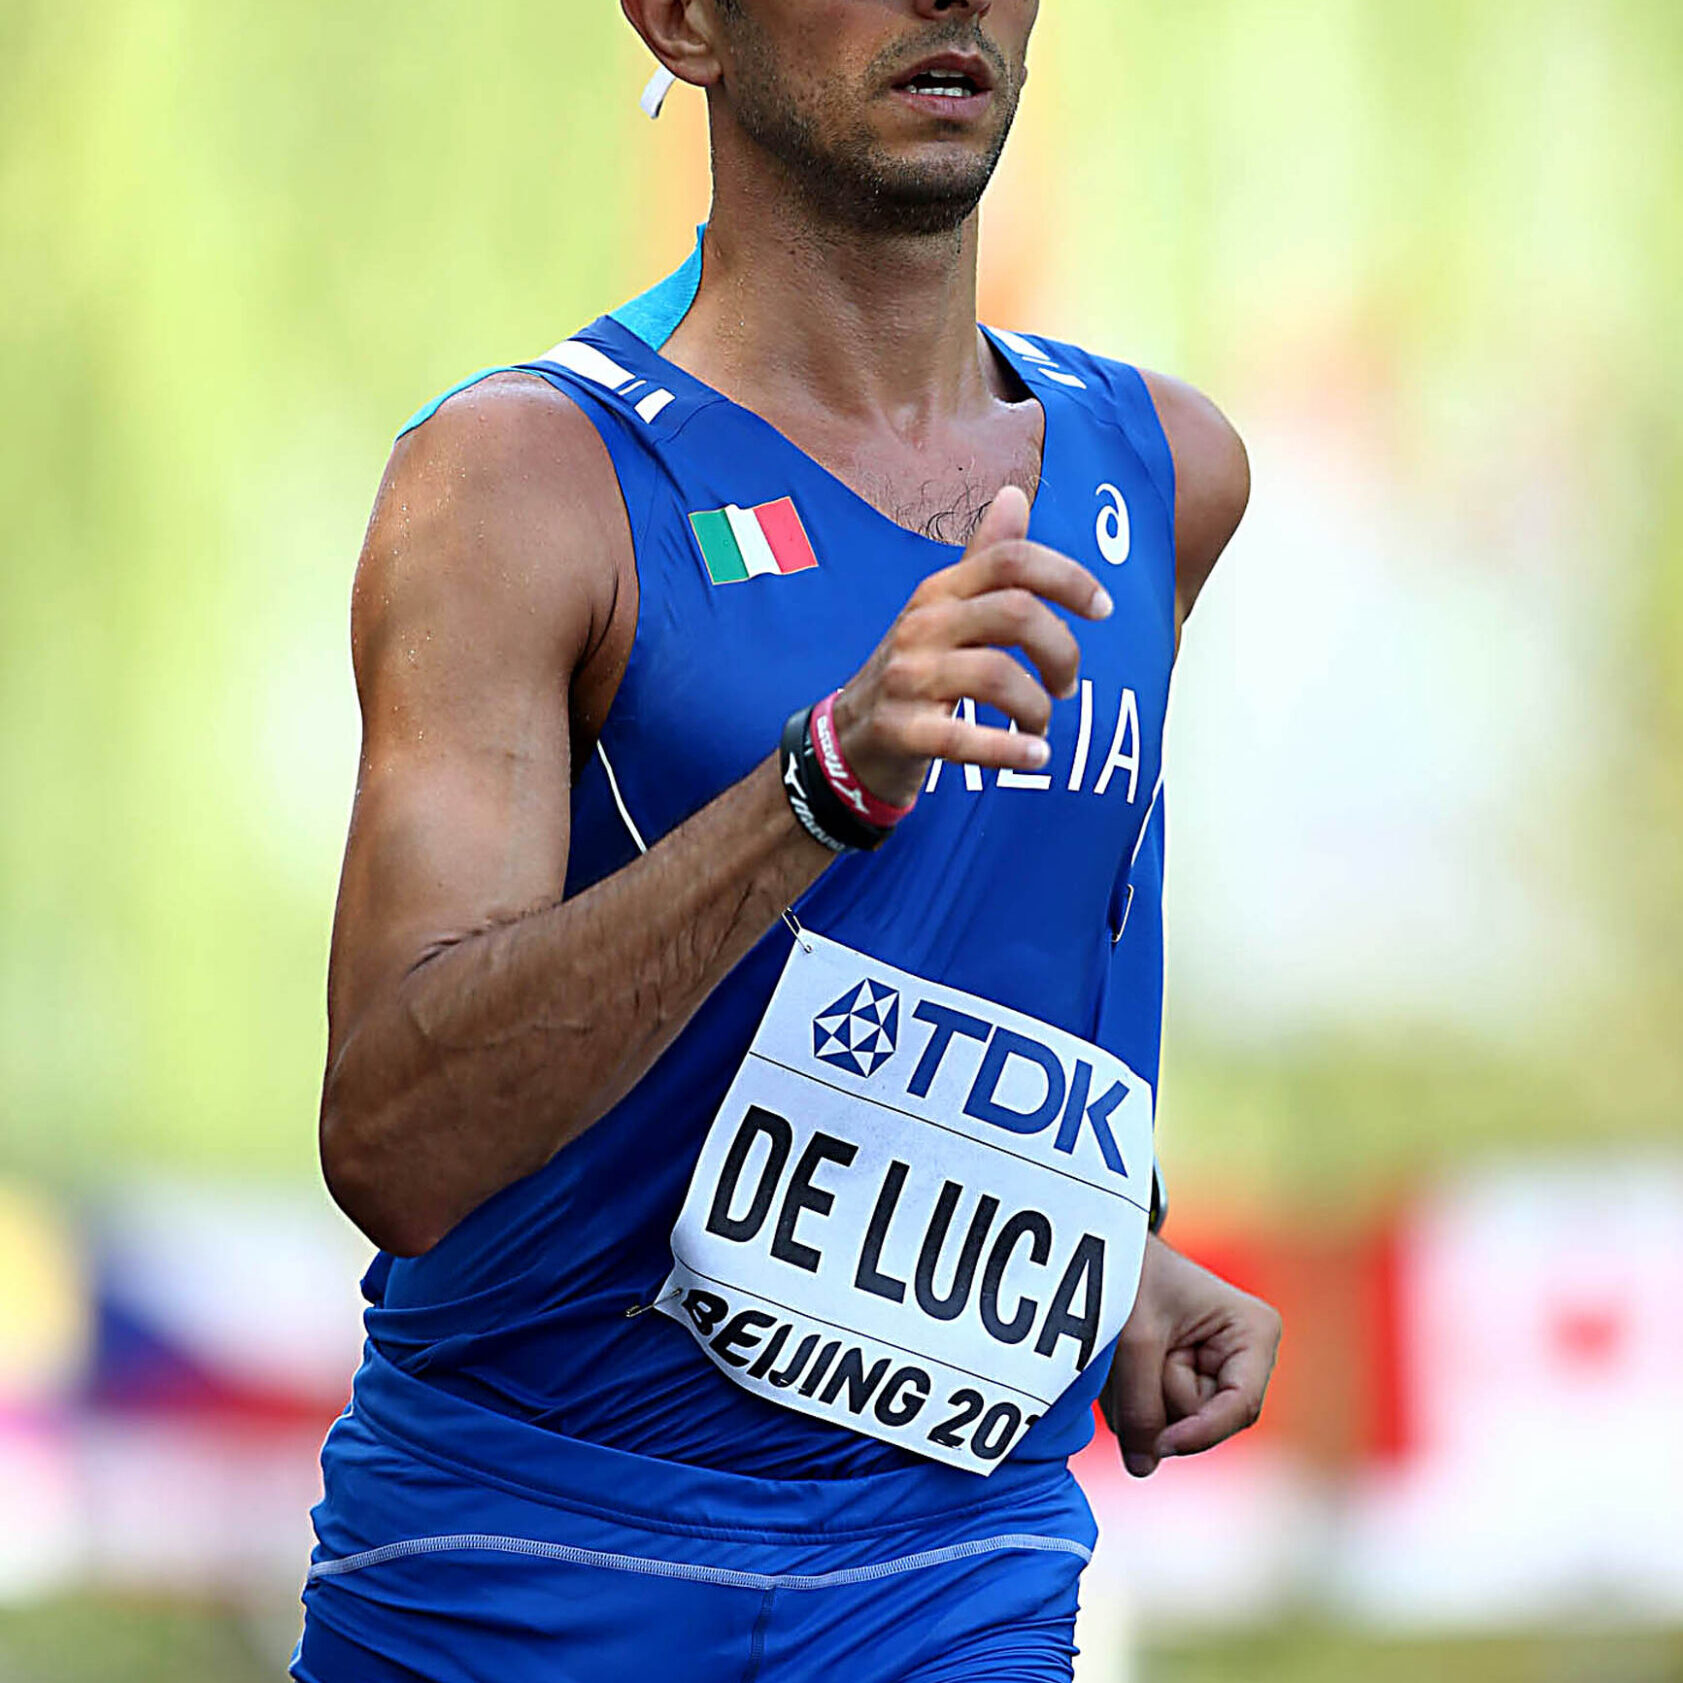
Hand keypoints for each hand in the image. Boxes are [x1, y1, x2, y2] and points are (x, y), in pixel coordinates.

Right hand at [831, 486, 1113, 809]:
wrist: (850, 737)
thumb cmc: (916, 670)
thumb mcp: (945, 611)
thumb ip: (985, 560)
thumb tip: (1015, 495)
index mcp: (941, 591)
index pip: (1012, 559)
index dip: (1069, 578)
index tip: (1103, 609)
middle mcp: (923, 625)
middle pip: (1016, 613)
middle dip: (1062, 651)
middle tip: (1067, 685)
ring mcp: (907, 677)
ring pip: (996, 675)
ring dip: (1037, 707)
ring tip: (1039, 725)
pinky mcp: (900, 729)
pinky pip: (963, 737)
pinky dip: (1009, 751)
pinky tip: (1035, 755)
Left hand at [1102, 1234, 1281, 1477]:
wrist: (1114, 1246)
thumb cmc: (1134, 1277)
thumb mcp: (1135, 1340)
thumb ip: (1140, 1406)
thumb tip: (1144, 1468)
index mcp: (1254, 1333)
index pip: (1240, 1406)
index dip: (1201, 1433)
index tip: (1160, 1445)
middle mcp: (1247, 1357)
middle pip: (1208, 1419)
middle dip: (1162, 1400)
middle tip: (1135, 1352)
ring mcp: (1221, 1370)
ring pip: (1180, 1420)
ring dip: (1143, 1398)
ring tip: (1127, 1349)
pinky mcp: (1193, 1378)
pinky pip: (1163, 1412)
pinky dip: (1137, 1396)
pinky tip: (1127, 1363)